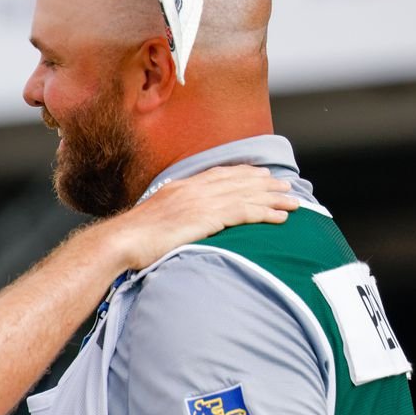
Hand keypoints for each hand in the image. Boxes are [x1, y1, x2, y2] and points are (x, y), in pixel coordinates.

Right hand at [105, 165, 296, 268]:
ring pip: (246, 195)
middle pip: (238, 182)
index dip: (243, 174)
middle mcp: (193, 189)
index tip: (260, 173)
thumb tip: (179, 221)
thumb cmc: (132, 237)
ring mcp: (200, 202)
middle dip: (265, 183)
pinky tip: (279, 218)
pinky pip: (244, 213)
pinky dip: (265, 213)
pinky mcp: (206, 218)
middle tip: (286, 186)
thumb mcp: (153, 218)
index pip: (219, 175)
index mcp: (181, 186)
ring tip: (293, 202)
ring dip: (273, 198)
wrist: (122, 240)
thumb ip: (171, 214)